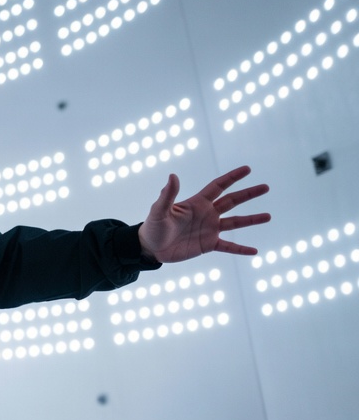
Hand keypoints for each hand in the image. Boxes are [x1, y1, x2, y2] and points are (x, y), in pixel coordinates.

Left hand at [138, 166, 269, 262]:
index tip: (247, 169)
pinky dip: (241, 249)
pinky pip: (229, 247)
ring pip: (235, 222)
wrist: (150, 248)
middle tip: (266, 187)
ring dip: (251, 220)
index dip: (232, 177)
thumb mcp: (159, 210)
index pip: (218, 186)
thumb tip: (173, 176)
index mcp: (197, 203)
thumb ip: (167, 195)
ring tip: (268, 216)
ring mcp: (209, 229)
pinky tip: (255, 251)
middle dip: (248, 194)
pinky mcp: (208, 245)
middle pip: (232, 201)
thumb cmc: (153, 227)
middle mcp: (207, 214)